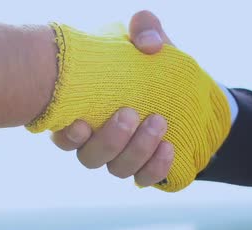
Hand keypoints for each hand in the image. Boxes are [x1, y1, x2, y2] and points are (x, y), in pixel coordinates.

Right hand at [50, 11, 174, 186]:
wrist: (187, 90)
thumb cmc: (152, 63)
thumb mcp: (148, 40)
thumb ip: (144, 29)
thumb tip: (148, 44)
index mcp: (84, 114)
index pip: (63, 135)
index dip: (67, 136)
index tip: (82, 122)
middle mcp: (97, 142)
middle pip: (90, 157)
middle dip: (109, 139)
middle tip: (130, 113)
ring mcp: (121, 158)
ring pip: (117, 169)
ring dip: (136, 150)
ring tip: (159, 122)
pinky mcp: (145, 168)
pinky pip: (145, 179)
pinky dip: (156, 168)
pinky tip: (168, 149)